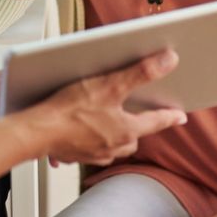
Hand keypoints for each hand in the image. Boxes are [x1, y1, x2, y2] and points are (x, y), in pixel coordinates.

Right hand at [31, 49, 186, 165]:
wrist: (36, 132)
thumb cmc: (69, 110)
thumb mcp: (109, 84)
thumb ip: (141, 72)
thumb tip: (170, 61)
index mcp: (127, 131)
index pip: (156, 121)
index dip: (169, 116)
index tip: (180, 116)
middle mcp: (115, 147)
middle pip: (134, 134)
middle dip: (136, 123)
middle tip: (135, 111)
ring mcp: (95, 154)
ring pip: (113, 142)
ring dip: (112, 131)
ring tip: (105, 117)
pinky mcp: (76, 155)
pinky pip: (91, 147)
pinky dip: (90, 137)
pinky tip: (79, 127)